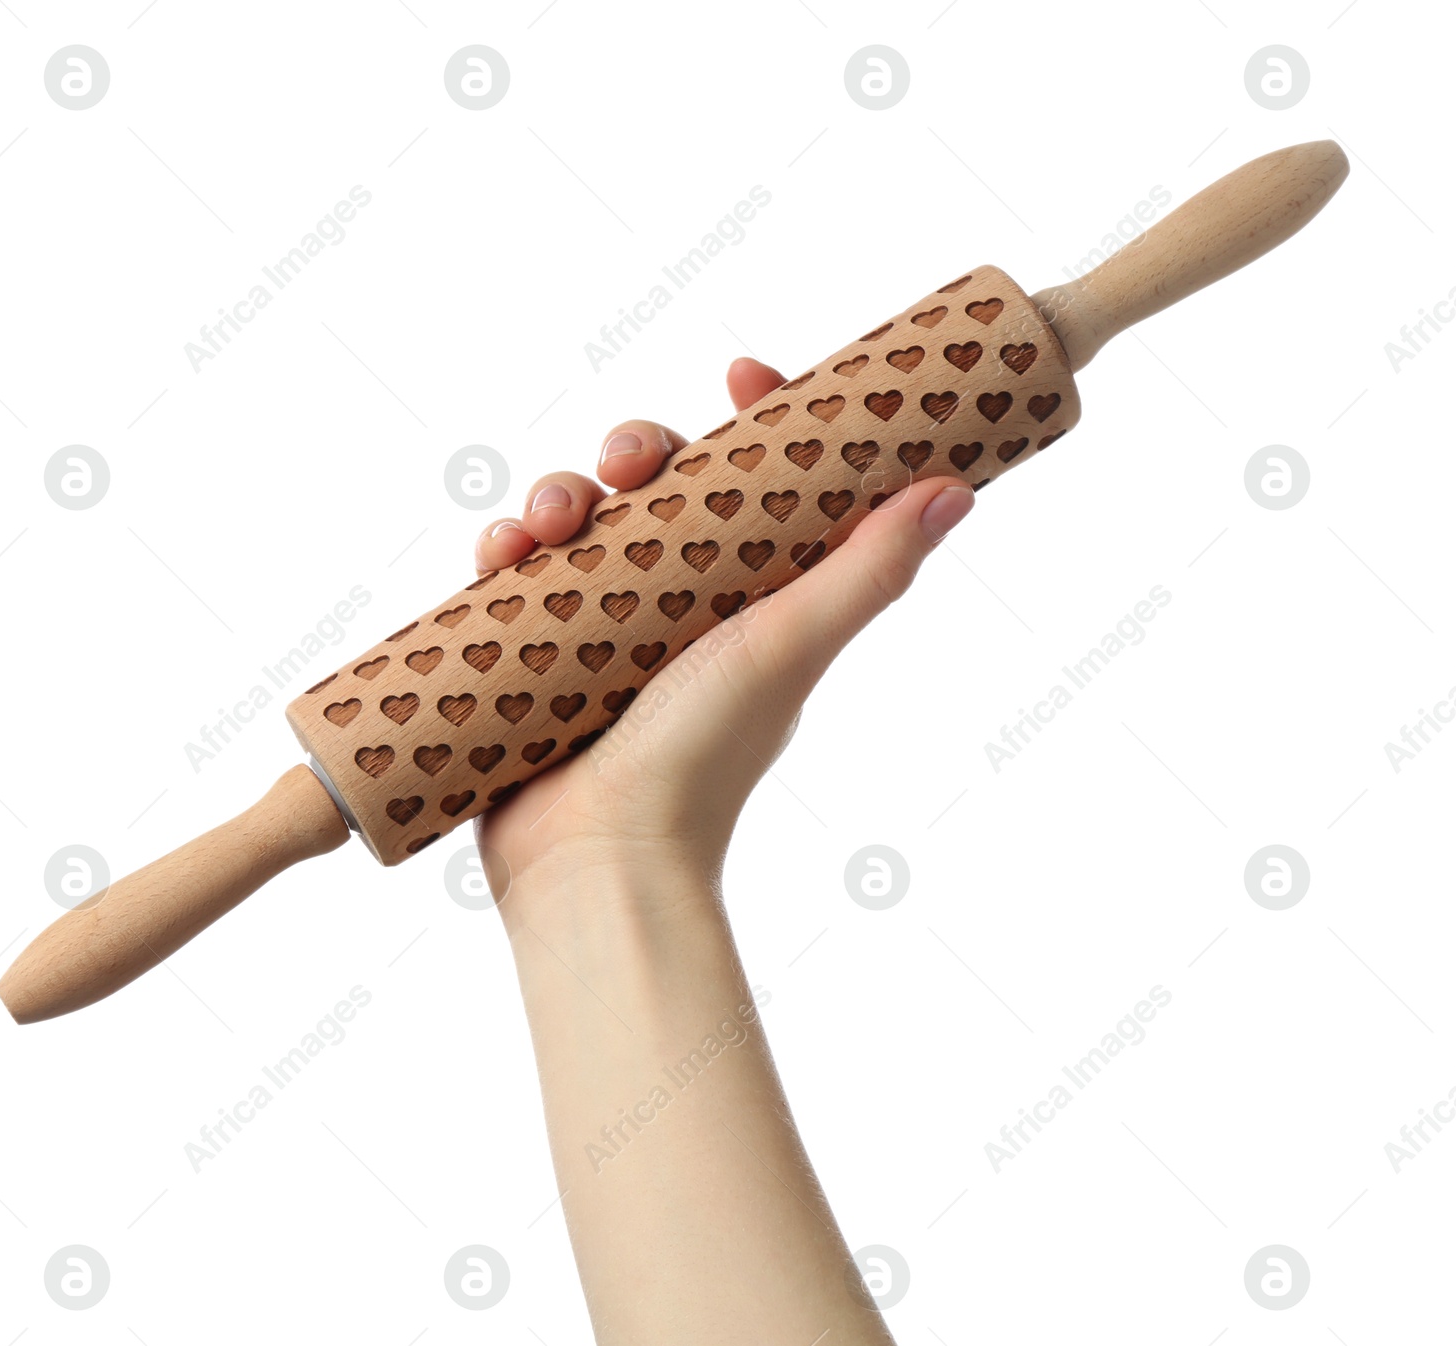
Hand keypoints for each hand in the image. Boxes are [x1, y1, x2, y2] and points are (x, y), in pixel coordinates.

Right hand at [473, 357, 974, 903]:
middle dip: (637, 449)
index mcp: (748, 596)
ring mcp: (603, 631)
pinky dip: (504, 550)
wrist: (599, 862)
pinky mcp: (535, 655)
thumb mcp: (788, 648)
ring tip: (546, 523)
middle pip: (657, 487)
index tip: (740, 372)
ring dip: (558, 493)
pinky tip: (500, 554)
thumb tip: (955, 488)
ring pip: (580, 521)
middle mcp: (678, 606)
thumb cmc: (702, 762)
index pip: (757, 483)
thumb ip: (868, 572)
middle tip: (624, 461)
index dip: (751, 419)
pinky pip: (515, 577)